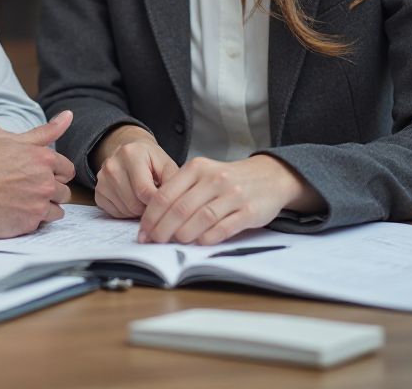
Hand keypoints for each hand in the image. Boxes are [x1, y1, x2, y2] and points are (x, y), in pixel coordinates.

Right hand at [0, 111, 75, 237]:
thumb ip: (38, 131)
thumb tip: (66, 117)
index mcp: (40, 156)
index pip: (66, 166)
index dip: (55, 170)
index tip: (44, 173)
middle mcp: (44, 180)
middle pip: (64, 189)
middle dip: (50, 188)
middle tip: (28, 187)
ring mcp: (38, 203)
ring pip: (57, 208)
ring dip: (45, 205)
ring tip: (23, 202)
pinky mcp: (28, 223)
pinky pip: (43, 223)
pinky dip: (33, 219)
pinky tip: (16, 212)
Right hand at [95, 135, 178, 218]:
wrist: (131, 152)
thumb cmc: (150, 160)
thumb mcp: (166, 164)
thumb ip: (173, 181)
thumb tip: (176, 204)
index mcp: (130, 154)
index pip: (144, 191)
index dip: (158, 203)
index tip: (167, 205)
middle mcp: (112, 164)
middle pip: (134, 203)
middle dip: (148, 207)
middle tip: (155, 199)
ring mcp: (102, 178)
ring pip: (125, 210)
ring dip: (138, 210)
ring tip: (144, 198)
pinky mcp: (98, 191)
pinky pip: (115, 213)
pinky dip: (126, 212)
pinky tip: (132, 199)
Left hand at [138, 154, 322, 245]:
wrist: (268, 176)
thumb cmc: (228, 179)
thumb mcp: (203, 175)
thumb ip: (181, 191)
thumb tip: (155, 219)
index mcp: (197, 168)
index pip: (166, 194)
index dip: (151, 216)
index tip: (143, 231)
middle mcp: (213, 179)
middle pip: (180, 208)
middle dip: (163, 229)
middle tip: (154, 242)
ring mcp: (232, 194)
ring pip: (201, 218)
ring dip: (184, 234)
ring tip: (175, 243)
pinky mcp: (249, 211)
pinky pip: (224, 227)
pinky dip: (209, 237)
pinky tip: (200, 243)